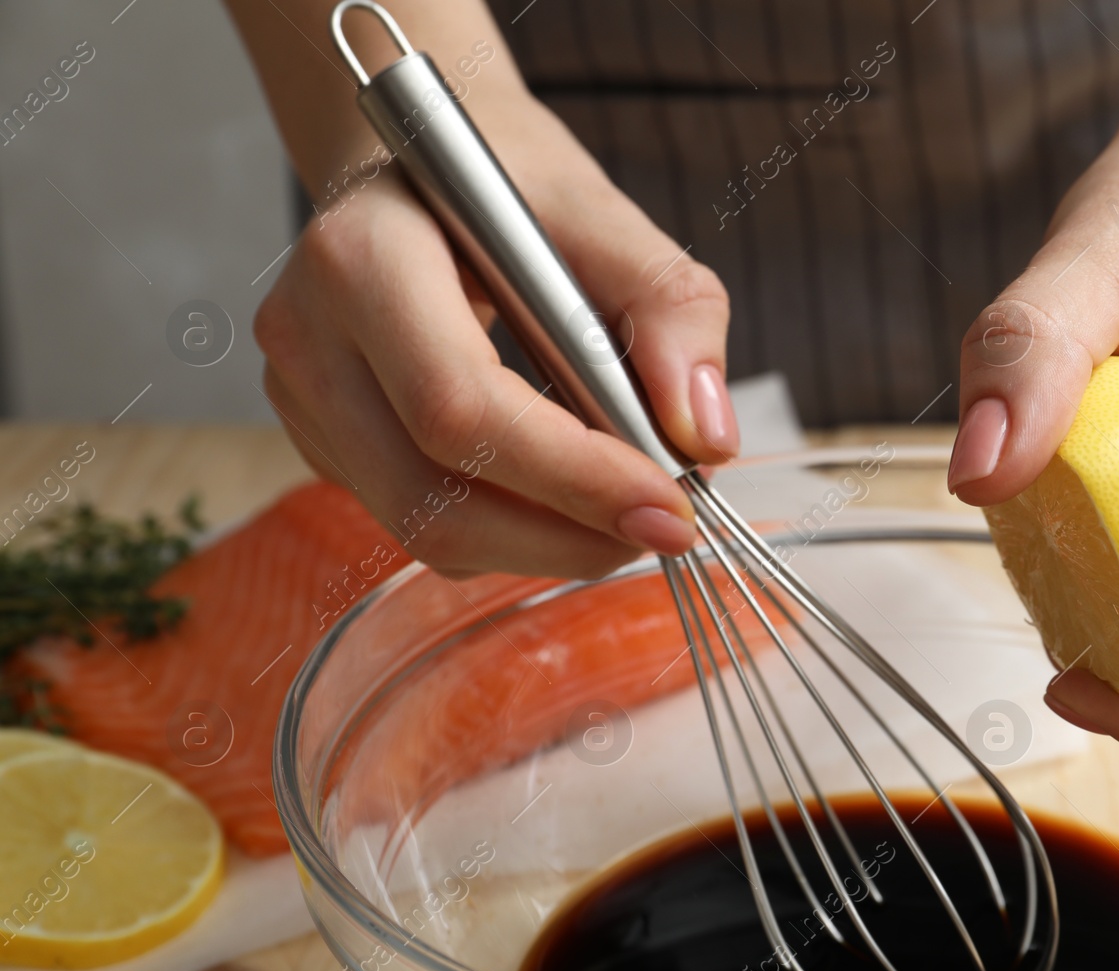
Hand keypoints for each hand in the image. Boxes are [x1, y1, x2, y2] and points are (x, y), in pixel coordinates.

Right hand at [254, 88, 737, 577]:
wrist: (422, 168)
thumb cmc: (509, 185)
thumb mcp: (607, 213)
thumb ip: (673, 311)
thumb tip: (704, 437)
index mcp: (362, 257)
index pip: (460, 405)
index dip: (573, 475)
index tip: (670, 505)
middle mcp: (310, 338)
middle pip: (435, 496)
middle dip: (567, 533)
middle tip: (664, 526)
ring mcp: (303, 402)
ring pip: (428, 530)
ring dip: (548, 543)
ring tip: (625, 508)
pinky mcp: (323, 445)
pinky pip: (424, 524)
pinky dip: (514, 531)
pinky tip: (564, 492)